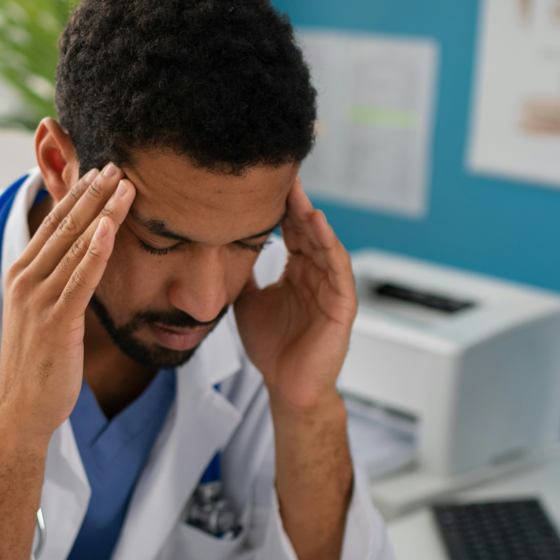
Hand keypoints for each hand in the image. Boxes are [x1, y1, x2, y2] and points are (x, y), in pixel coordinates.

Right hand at [0, 163, 135, 439]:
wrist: (21, 407)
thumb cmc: (36, 362)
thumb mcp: (39, 312)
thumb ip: (53, 282)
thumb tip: (77, 260)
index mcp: (20, 273)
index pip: (51, 224)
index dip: (76, 196)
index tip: (98, 172)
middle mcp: (26, 280)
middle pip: (64, 226)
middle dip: (93, 193)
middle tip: (117, 165)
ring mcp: (39, 299)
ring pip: (77, 245)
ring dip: (103, 212)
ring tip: (125, 185)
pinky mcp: (57, 321)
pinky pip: (81, 279)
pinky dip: (97, 250)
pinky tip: (111, 227)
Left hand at [233, 177, 356, 410]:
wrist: (286, 386)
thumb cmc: (271, 346)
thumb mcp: (247, 301)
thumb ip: (241, 274)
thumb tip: (217, 248)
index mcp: (297, 271)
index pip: (290, 230)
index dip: (280, 206)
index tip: (263, 181)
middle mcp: (316, 274)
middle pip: (307, 230)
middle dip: (296, 203)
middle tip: (282, 174)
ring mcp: (331, 288)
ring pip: (324, 244)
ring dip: (312, 218)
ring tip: (299, 194)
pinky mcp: (343, 305)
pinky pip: (338, 269)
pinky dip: (329, 245)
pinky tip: (318, 225)